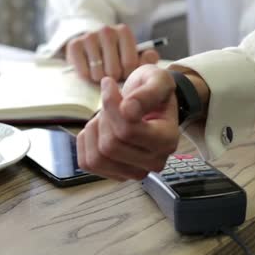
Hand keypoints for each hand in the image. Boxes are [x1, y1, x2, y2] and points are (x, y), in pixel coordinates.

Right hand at [65, 24, 159, 82]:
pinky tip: (89, 71)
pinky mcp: (74, 45)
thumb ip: (146, 59)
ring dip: (99, 79)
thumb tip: (151, 56)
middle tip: (110, 74)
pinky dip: (87, 77)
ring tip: (100, 72)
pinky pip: (84, 73)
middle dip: (113, 78)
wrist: (88, 48)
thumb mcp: (132, 56)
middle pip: (113, 70)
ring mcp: (89, 36)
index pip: (130, 64)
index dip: (127, 74)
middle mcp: (107, 30)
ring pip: (98, 73)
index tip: (124, 72)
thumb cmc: (115, 56)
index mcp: (124, 31)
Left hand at [77, 65, 178, 180]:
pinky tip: (99, 129)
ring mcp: (135, 172)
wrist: (147, 102)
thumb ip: (148, 92)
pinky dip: (87, 142)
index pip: (128, 131)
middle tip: (111, 102)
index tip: (109, 84)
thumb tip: (128, 109)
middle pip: (110, 146)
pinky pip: (87, 163)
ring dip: (94, 131)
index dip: (111, 105)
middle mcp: (154, 162)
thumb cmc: (152, 89)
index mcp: (167, 140)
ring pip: (97, 158)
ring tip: (105, 116)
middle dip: (103, 118)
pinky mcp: (115, 175)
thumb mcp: (157, 79)